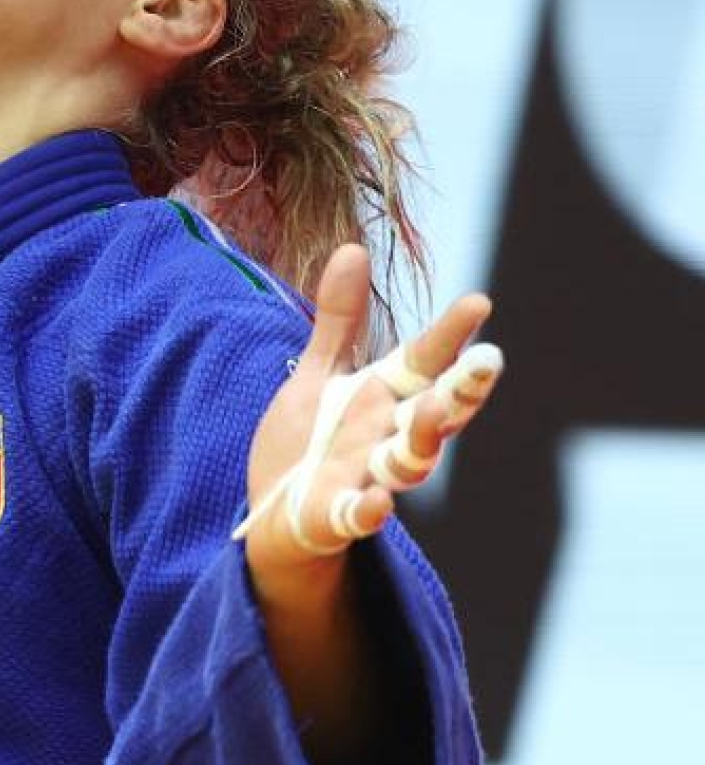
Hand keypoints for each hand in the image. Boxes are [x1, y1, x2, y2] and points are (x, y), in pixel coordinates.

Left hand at [240, 244, 499, 584]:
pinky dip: (370, 510)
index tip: (478, 301)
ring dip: (424, 437)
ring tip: (435, 408)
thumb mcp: (320, 372)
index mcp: (384, 398)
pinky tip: (378, 503)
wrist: (278, 514)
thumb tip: (354, 248)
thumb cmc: (310, 440)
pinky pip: (360, 515)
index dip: (450, 335)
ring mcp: (369, 478)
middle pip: (435, 412)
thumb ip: (338, 318)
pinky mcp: (339, 516)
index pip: (425, 362)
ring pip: (409, 462)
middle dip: (461, 390)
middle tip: (487, 361)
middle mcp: (388, 437)